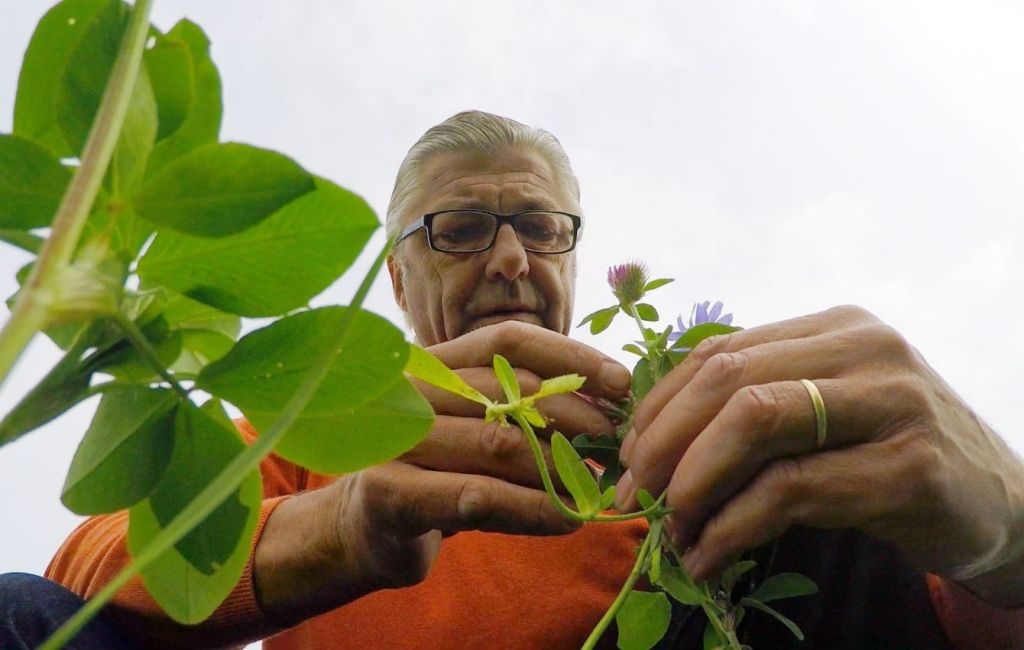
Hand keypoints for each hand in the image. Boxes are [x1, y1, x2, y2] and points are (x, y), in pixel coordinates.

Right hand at [256, 321, 631, 622]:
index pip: (507, 341)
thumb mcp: (476, 423)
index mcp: (433, 361)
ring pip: (498, 445)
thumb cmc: (438, 470)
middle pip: (509, 392)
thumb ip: (523, 403)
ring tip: (600, 484)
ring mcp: (394, 440)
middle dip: (576, 418)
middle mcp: (409, 390)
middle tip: (618, 443)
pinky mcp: (390, 493)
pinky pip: (477, 496)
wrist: (363, 527)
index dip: (569, 355)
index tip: (621, 382)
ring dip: (561, 468)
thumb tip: (611, 392)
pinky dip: (531, 508)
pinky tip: (567, 519)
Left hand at [615, 306, 1023, 604]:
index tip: (628, 454)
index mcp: (835, 327)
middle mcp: (866, 349)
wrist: (1001, 505)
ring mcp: (894, 404)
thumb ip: (756, 405)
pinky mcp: (911, 469)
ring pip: (754, 421)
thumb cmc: (893, 455)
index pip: (719, 350)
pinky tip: (709, 554)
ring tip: (668, 525)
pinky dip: (732, 526)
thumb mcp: (826, 414)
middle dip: (663, 440)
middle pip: (728, 378)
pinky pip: (791, 491)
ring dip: (693, 480)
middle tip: (634, 493)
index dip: (660, 404)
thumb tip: (648, 438)